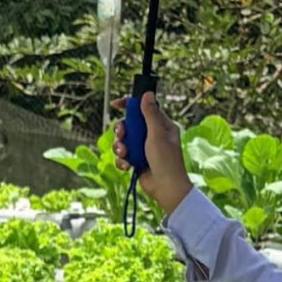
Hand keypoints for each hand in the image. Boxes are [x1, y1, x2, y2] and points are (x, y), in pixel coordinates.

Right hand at [115, 90, 193, 214]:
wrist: (165, 187)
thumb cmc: (166, 160)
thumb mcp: (157, 134)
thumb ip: (150, 114)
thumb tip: (147, 94)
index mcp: (161, 125)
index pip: (144, 108)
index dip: (129, 105)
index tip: (116, 104)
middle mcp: (152, 135)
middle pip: (129, 124)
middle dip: (122, 130)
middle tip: (121, 134)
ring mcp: (144, 148)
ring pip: (123, 140)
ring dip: (120, 147)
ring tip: (125, 154)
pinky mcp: (136, 160)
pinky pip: (122, 155)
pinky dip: (122, 160)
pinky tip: (126, 166)